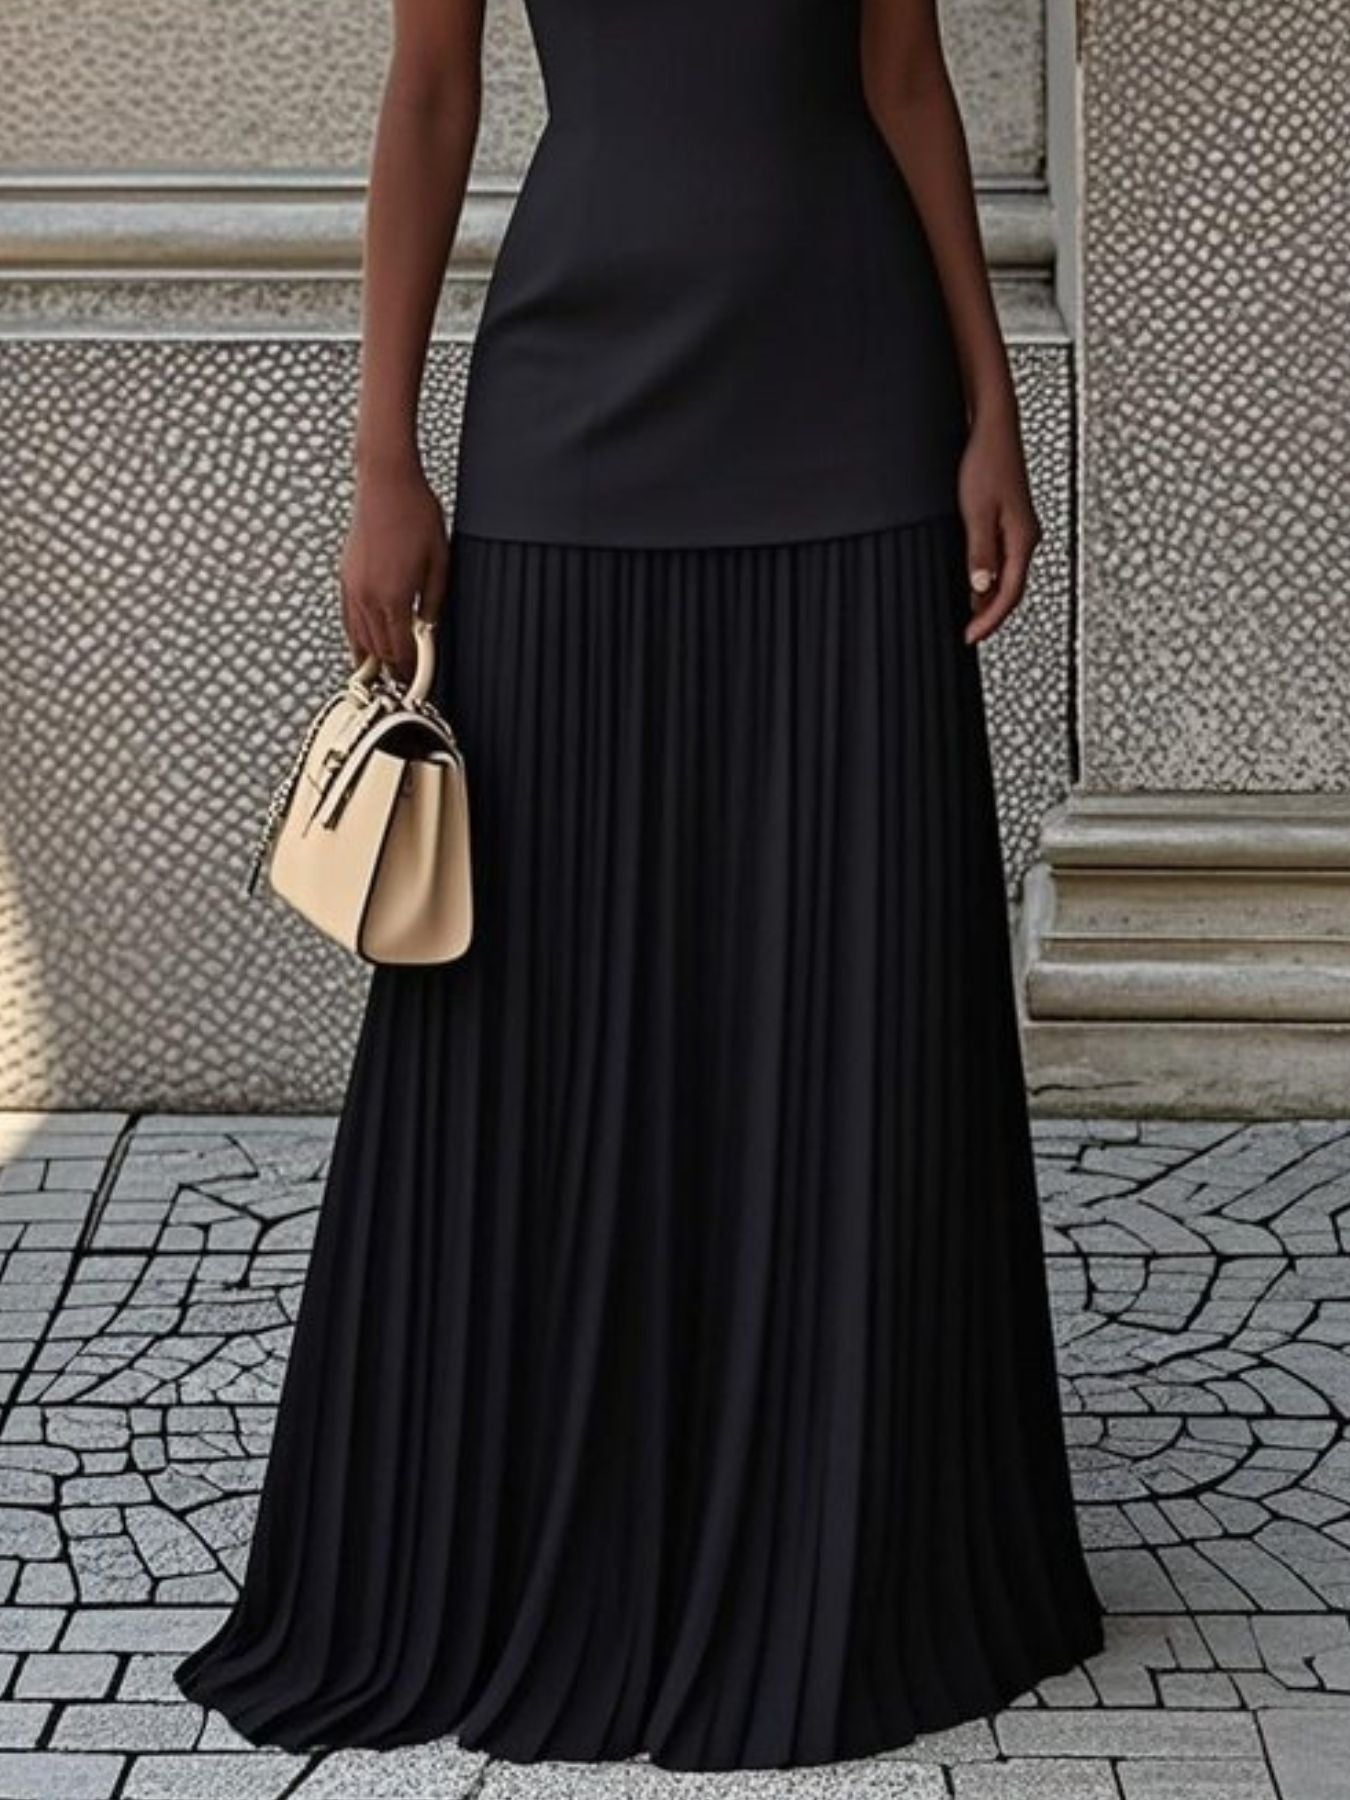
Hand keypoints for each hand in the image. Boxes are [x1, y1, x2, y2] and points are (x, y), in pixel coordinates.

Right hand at [338, 459, 449, 680]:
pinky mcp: (346, 576)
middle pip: (379, 648)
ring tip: (381, 674)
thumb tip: (430, 627)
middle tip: (402, 682)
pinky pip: (348, 618)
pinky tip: (361, 644)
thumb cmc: (414, 512)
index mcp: (394, 597)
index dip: (409, 670)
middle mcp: (368, 596)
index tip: (415, 683)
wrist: (386, 482)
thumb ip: (435, 601)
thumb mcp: (440, 560)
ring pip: (359, 637)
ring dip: (371, 657)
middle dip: (391, 669)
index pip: (401, 649)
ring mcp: (353, 586)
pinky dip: (355, 637)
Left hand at [957, 403, 1040, 646]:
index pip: (1009, 593)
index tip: (971, 637)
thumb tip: (981, 589)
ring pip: (1009, 575)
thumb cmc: (986, 461)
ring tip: (971, 616)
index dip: (990, 620)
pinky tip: (976, 582)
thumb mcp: (976, 512)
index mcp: (1024, 539)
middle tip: (970, 633)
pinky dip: (991, 577)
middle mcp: (1027, 537)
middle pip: (1012, 589)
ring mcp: (1021, 529)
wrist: (993, 427)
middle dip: (991, 614)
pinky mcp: (1011, 520)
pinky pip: (1004, 559)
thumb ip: (980, 553)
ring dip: (991, 598)